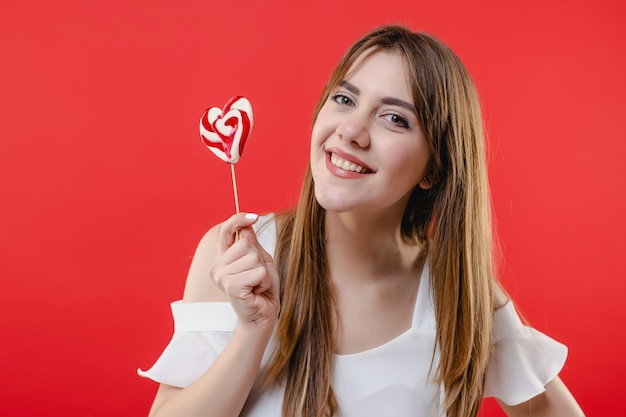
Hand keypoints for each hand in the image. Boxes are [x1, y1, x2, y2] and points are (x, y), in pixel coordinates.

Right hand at [209, 213, 279, 331]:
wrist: (262, 316)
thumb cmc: (262, 290)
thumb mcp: (261, 261)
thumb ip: (253, 245)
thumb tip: (246, 226)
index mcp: (222, 258)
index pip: (225, 231)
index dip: (238, 220)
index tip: (253, 216)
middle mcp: (217, 266)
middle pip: (245, 243)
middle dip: (259, 259)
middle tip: (256, 277)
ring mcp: (221, 276)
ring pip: (253, 257)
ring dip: (262, 272)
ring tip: (257, 285)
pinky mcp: (231, 286)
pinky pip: (258, 272)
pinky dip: (263, 281)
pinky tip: (256, 292)